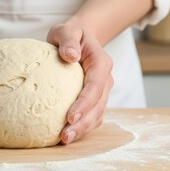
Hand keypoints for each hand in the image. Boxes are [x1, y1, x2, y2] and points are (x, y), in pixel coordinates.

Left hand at [47, 23, 113, 144]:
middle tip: (65, 136)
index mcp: (101, 63)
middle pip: (98, 106)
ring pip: (96, 115)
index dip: (84, 104)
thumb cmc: (70, 35)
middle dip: (83, 123)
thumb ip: (68, 40)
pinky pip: (91, 116)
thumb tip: (70, 56)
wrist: (78, 38)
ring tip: (64, 140)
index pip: (95, 87)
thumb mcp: (66, 30)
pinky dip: (81, 127)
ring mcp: (101, 91)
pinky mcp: (94, 99)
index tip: (70, 117)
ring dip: (82, 129)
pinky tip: (66, 135)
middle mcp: (105, 79)